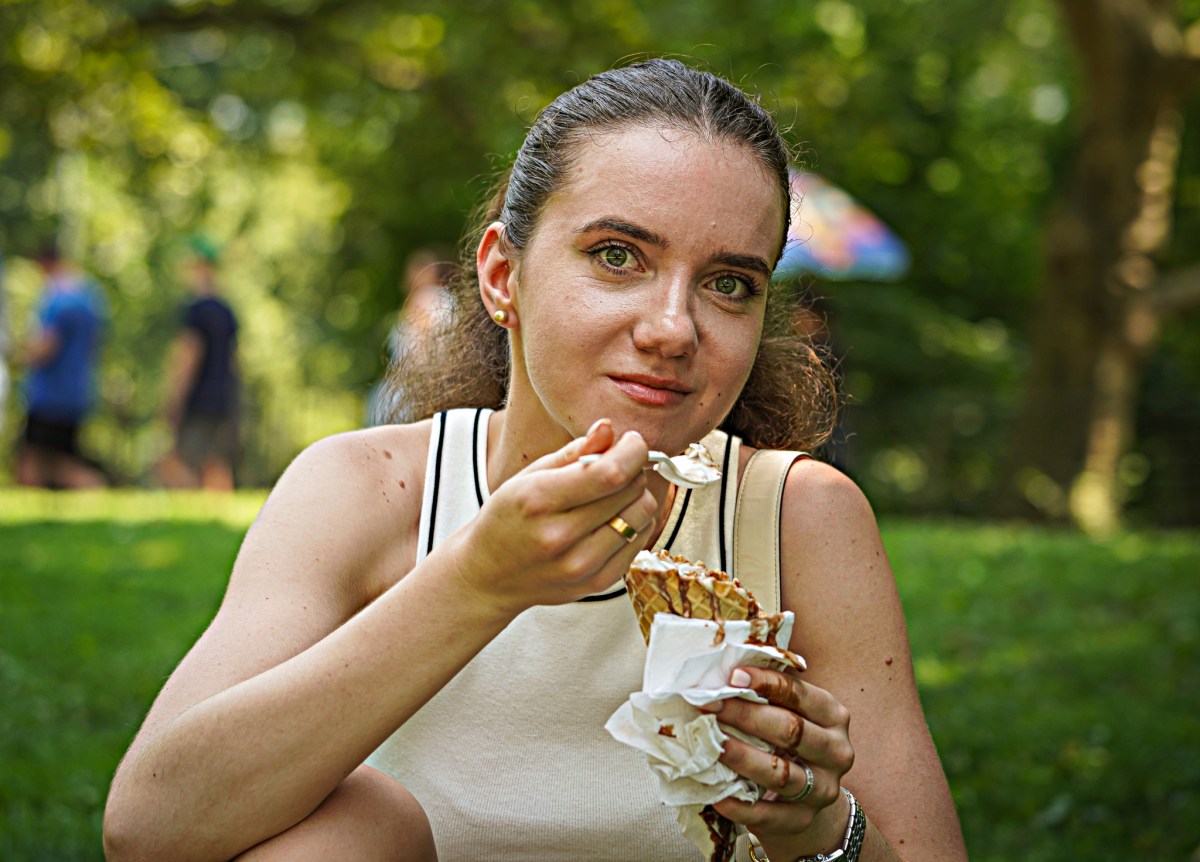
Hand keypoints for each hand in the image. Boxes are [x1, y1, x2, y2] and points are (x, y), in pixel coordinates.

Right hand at [445, 419, 660, 614]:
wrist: (489, 576)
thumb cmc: (508, 518)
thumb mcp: (529, 476)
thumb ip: (573, 452)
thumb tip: (609, 428)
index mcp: (537, 500)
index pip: (609, 473)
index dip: (632, 451)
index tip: (632, 441)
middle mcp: (559, 536)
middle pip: (630, 491)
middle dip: (633, 469)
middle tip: (619, 465)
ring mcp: (580, 565)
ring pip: (642, 515)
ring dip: (637, 496)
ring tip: (615, 493)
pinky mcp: (597, 583)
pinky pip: (640, 540)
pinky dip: (635, 522)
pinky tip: (613, 518)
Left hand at [701, 666, 854, 856]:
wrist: (808, 802)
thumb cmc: (790, 745)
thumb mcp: (791, 715)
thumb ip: (768, 696)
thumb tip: (721, 673)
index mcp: (833, 716)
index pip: (799, 694)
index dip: (765, 683)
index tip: (731, 676)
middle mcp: (836, 752)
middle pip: (790, 729)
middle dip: (745, 715)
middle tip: (710, 706)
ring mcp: (823, 789)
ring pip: (780, 772)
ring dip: (741, 757)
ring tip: (711, 745)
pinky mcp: (803, 821)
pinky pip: (768, 814)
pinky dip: (740, 805)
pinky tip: (717, 794)